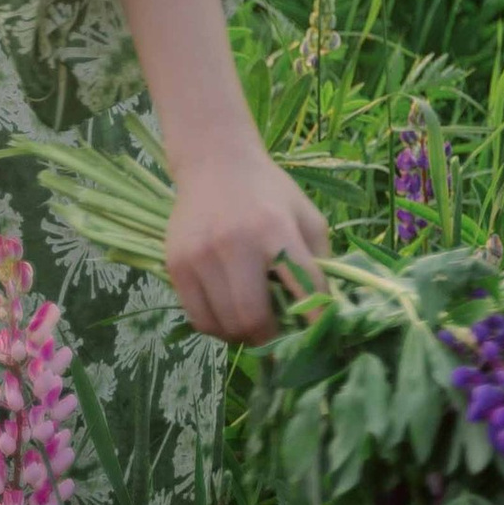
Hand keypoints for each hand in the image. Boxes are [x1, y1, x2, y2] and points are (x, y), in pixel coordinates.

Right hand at [163, 145, 330, 345]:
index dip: (316, 324)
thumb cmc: (268, 192)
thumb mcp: (306, 216)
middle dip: (271, 340)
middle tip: (278, 339)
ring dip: (244, 337)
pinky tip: (227, 316)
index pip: (304, 291)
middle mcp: (235, 243)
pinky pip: (199, 318)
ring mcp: (200, 255)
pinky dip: (218, 329)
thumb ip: (319, 262)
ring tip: (253, 326)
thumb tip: (326, 315)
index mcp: (276, 230)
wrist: (213, 162)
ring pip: (225, 324)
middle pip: (254, 318)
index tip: (319, 342)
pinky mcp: (177, 264)